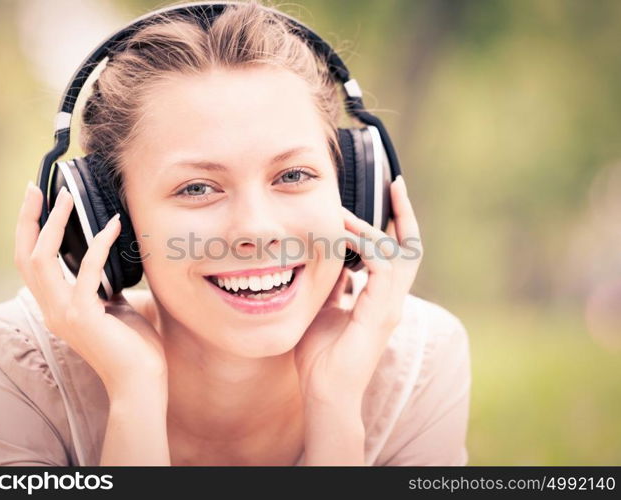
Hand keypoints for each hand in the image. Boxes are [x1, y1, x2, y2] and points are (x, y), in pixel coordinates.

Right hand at [14, 182, 166, 397]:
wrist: (141, 382)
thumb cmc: (134, 346)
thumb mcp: (113, 306)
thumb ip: (102, 283)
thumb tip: (108, 254)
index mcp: (56, 307)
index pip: (30, 263)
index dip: (29, 231)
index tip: (37, 201)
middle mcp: (52, 310)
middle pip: (25, 256)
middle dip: (30, 219)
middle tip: (38, 188)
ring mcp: (64, 314)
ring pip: (42, 259)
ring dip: (54, 224)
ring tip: (68, 197)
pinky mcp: (84, 316)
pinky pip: (88, 269)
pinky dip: (100, 243)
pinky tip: (115, 226)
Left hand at [294, 175, 422, 410]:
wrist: (325, 392)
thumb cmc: (321, 357)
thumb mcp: (324, 309)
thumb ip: (334, 285)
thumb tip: (331, 260)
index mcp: (379, 298)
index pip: (396, 253)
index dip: (396, 224)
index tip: (389, 194)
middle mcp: (390, 300)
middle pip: (410, 247)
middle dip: (404, 214)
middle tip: (395, 183)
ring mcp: (389, 307)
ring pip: (398, 254)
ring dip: (374, 228)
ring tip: (347, 213)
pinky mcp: (380, 313)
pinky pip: (380, 268)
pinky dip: (364, 247)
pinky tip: (343, 236)